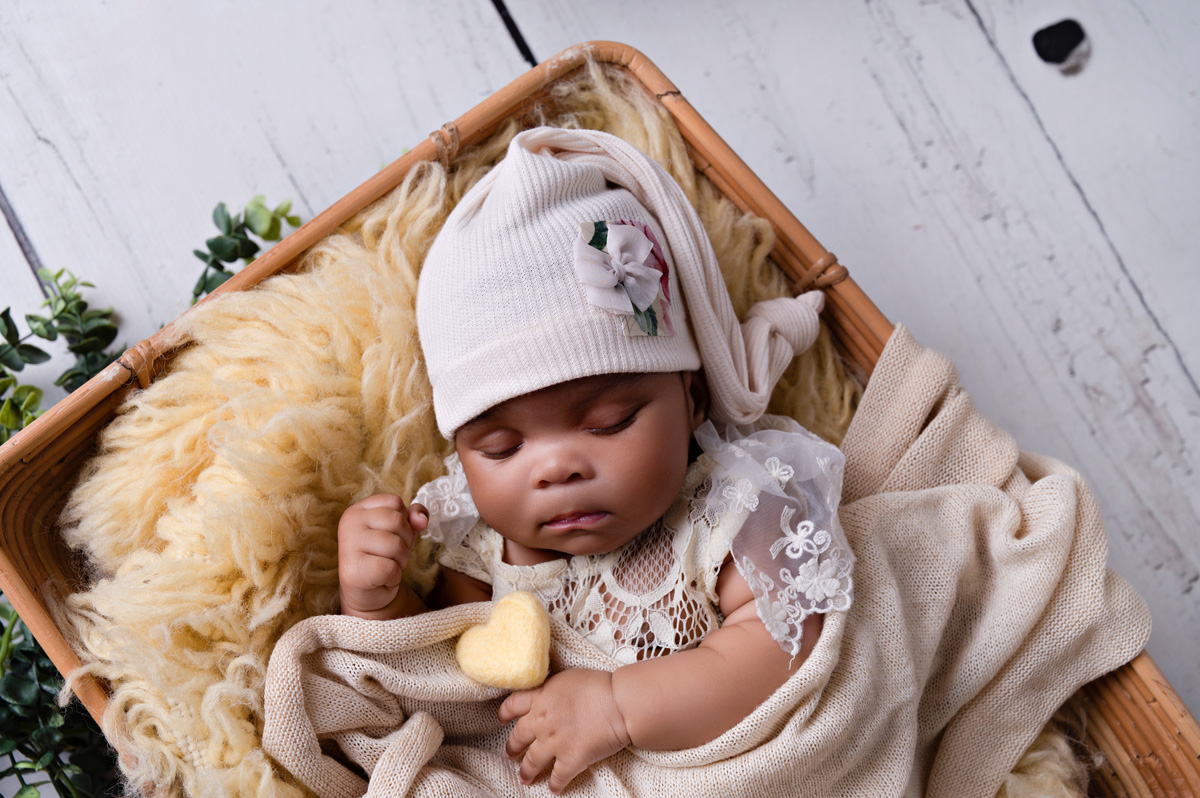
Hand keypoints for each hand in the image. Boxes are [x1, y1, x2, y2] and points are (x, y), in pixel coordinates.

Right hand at [337, 494, 427, 618]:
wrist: (369, 593)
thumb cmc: (384, 556)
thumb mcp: (401, 532)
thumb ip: (413, 518)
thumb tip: (421, 519)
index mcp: (358, 510)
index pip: (395, 502)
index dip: (405, 521)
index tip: (392, 535)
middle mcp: (349, 523)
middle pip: (397, 521)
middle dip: (405, 541)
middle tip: (392, 555)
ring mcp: (348, 546)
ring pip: (395, 544)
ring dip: (400, 560)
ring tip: (387, 566)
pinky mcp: (352, 570)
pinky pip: (389, 568)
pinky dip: (394, 576)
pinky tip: (382, 579)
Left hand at [498, 668, 630, 793]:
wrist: (617, 703)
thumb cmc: (599, 685)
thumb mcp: (567, 678)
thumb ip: (553, 690)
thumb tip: (551, 696)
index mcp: (540, 697)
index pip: (513, 705)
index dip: (505, 713)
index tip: (501, 719)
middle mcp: (541, 721)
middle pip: (518, 737)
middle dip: (512, 747)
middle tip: (510, 754)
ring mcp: (554, 742)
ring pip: (532, 761)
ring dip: (526, 771)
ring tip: (523, 778)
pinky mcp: (570, 759)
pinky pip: (558, 777)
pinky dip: (555, 785)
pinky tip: (554, 789)